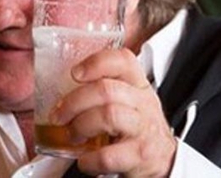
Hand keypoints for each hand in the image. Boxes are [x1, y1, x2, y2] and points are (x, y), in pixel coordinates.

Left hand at [49, 47, 176, 176]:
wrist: (163, 159)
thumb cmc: (136, 126)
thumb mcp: (128, 100)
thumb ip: (103, 89)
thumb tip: (58, 89)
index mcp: (137, 85)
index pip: (123, 60)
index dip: (97, 63)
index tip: (75, 73)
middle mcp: (143, 103)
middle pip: (107, 90)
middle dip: (75, 101)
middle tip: (58, 115)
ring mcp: (143, 129)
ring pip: (109, 116)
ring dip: (81, 125)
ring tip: (72, 135)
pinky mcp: (139, 155)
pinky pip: (109, 155)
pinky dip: (90, 159)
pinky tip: (84, 160)